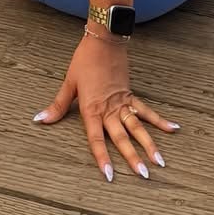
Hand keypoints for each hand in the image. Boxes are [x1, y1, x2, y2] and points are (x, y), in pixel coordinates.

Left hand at [32, 30, 178, 181]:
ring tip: (160, 162)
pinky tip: (173, 128)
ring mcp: (122, 102)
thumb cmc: (84, 60)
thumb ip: (58, 105)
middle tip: (144, 175)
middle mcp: (109, 109)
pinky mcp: (130, 94)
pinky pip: (146, 110)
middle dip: (132, 157)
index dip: (102, 157)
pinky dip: (159, 120)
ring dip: (149, 144)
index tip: (110, 175)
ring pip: (137, 127)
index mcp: (92, 109)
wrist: (104, 39)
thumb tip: (40, 120)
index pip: (96, 138)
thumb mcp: (69, 83)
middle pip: (122, 137)